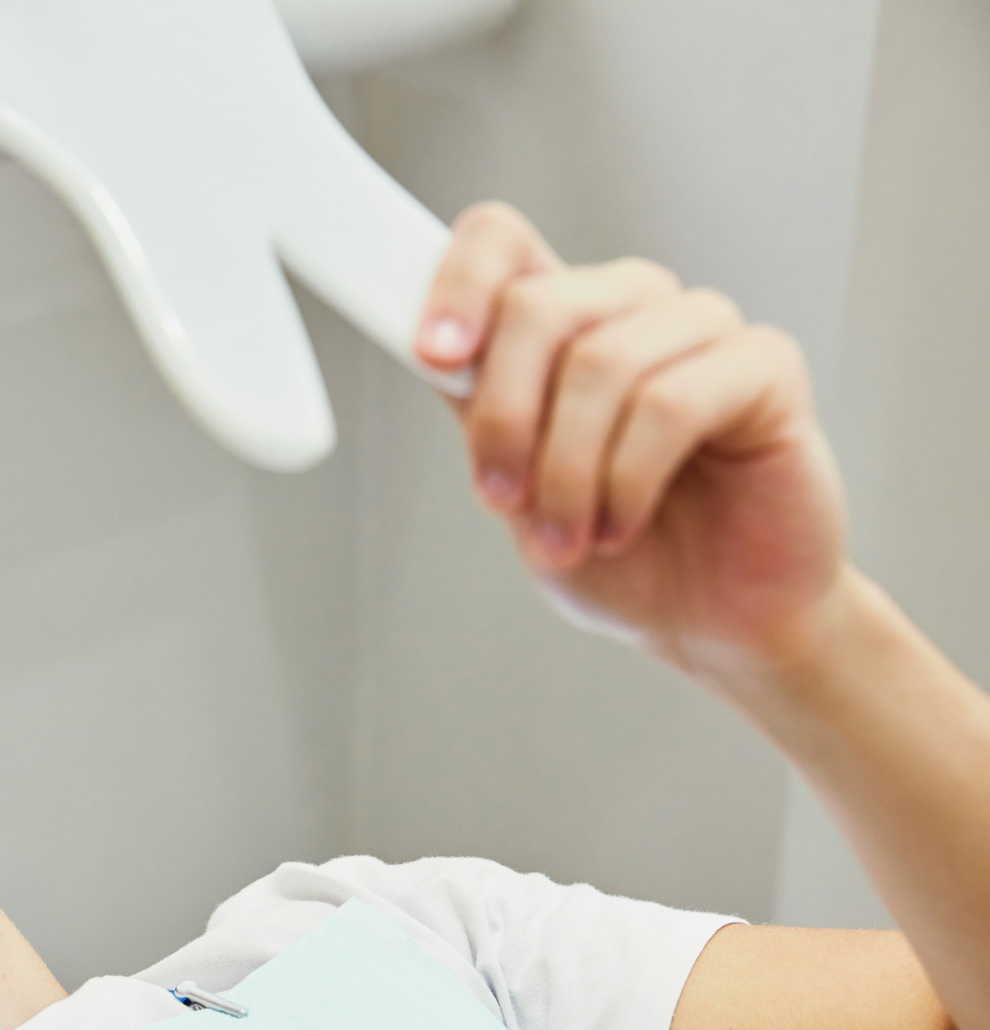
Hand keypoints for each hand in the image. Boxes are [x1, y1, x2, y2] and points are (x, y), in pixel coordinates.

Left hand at [415, 202, 848, 676]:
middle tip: (502, 500)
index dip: (457, 282)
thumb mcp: (516, 488)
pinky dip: (628, 478)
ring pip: (602, 361)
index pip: (499, 242)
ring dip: (568, 470)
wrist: (708, 619)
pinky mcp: (765, 366)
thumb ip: (479, 415)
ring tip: (568, 537)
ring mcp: (701, 328)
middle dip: (504, 418)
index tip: (432, 355)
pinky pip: (672, 402)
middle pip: (537, 304)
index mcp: (559, 323)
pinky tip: (622, 522)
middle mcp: (628, 307)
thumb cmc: (614, 553)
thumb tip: (435, 356)